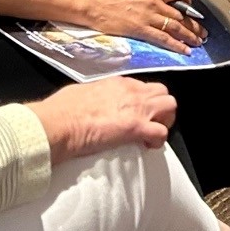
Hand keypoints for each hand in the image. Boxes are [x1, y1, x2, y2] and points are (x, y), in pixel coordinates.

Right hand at [30, 77, 176, 163]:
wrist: (59, 122)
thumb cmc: (62, 109)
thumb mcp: (82, 92)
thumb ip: (95, 96)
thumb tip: (92, 102)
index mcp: (118, 83)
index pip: (144, 87)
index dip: (145, 102)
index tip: (137, 114)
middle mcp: (131, 92)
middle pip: (163, 93)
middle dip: (162, 109)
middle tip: (151, 124)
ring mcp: (136, 108)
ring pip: (170, 107)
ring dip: (165, 121)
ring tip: (151, 134)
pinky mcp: (137, 127)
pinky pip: (162, 133)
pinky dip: (158, 141)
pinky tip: (147, 146)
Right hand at [78, 0, 205, 52]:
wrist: (94, 5)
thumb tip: (155, 7)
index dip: (188, 2)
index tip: (192, 10)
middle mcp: (154, 2)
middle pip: (180, 13)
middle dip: (194, 24)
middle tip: (202, 32)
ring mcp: (149, 16)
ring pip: (176, 26)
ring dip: (189, 35)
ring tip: (198, 42)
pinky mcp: (141, 29)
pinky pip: (164, 38)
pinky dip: (176, 45)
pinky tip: (185, 50)